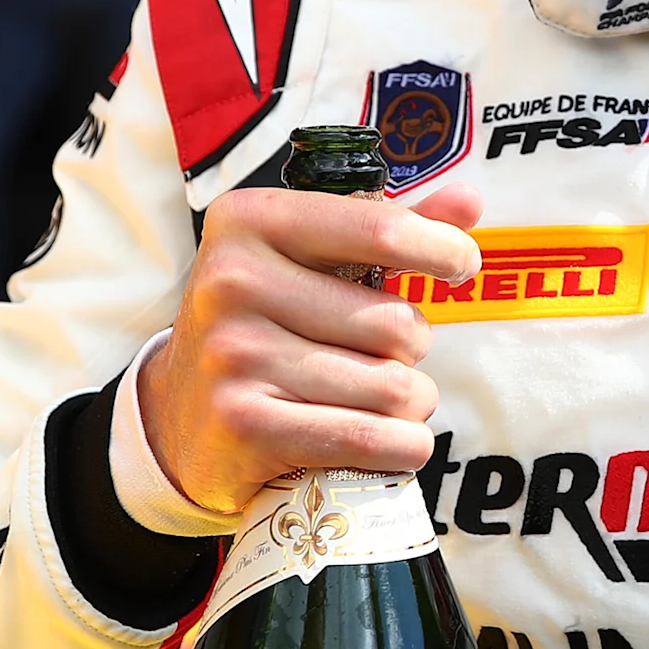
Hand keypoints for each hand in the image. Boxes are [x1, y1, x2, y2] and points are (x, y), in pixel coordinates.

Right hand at [136, 180, 486, 514]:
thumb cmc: (266, 322)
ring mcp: (234, 355)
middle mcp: (234, 281)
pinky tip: (396, 441)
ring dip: (410, 402)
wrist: (180, 413)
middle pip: (397, 323)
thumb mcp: (308, 259)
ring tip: (381, 399)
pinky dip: (402, 447)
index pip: (381, 229)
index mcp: (252, 220)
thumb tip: (469, 201)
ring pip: (392, 387)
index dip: (442, 250)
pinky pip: (368, 438)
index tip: (460, 266)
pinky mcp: (245, 423)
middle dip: (413, 348)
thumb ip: (386, 228)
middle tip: (384, 356)